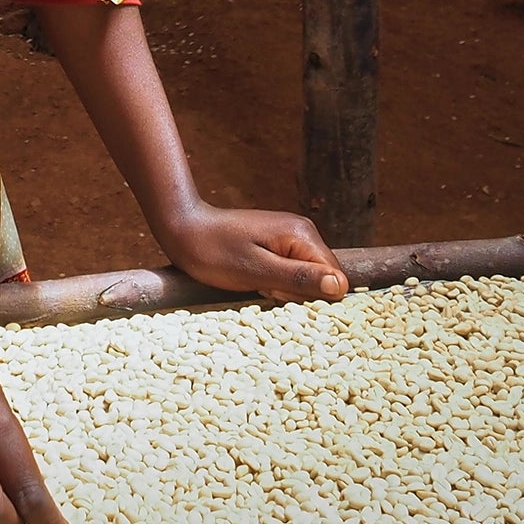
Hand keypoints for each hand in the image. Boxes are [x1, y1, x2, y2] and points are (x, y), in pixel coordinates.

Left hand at [158, 203, 348, 303]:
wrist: (183, 229)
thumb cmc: (214, 252)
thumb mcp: (256, 271)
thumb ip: (299, 278)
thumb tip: (340, 287)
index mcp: (301, 235)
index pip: (335, 276)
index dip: (313, 295)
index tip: (280, 293)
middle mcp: (303, 231)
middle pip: (323, 277)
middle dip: (299, 293)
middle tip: (265, 287)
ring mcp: (290, 236)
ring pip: (307, 277)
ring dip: (286, 289)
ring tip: (258, 282)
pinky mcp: (278, 244)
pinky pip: (292, 271)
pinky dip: (277, 282)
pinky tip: (257, 280)